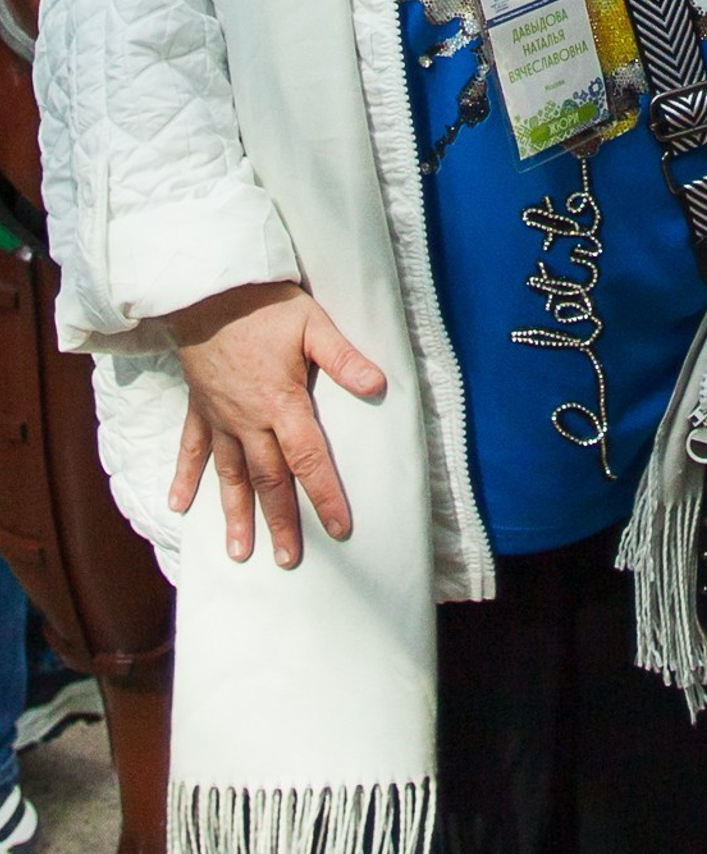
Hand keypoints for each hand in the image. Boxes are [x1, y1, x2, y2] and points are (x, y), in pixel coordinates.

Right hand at [167, 282, 385, 566]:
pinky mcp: (198, 408)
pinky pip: (190, 449)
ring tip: (239, 554)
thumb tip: (380, 385)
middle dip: (281, 522)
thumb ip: (345, 359)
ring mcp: (219, 418)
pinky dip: (185, 478)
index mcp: (282, 405)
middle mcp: (248, 421)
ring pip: (230, 476)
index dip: (325, 497)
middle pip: (269, 481)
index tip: (338, 531)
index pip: (310, 460)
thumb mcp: (315, 325)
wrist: (208, 292)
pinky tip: (179, 506)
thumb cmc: (268, 306)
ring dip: (235, 515)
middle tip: (290, 562)